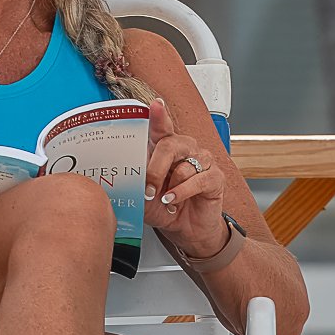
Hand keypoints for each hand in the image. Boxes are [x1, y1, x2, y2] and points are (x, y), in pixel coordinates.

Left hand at [143, 96, 227, 255]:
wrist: (184, 229)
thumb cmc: (162, 207)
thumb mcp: (141, 194)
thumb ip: (134, 179)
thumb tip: (119, 172)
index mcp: (164, 148)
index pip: (162, 127)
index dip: (159, 115)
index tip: (155, 105)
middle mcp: (185, 149)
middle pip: (170, 144)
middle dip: (155, 167)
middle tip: (147, 187)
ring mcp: (202, 161)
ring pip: (184, 165)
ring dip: (170, 186)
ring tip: (164, 199)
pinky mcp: (215, 177)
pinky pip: (199, 180)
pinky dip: (183, 192)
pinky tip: (174, 200)